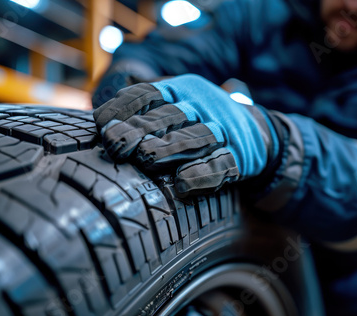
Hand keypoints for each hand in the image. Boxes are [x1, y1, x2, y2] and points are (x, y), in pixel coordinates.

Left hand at [94, 74, 280, 195]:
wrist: (257, 132)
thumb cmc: (200, 122)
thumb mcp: (177, 104)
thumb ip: (145, 108)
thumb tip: (100, 117)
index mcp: (182, 89)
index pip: (150, 92)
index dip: (125, 106)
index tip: (101, 122)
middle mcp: (203, 105)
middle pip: (169, 115)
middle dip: (141, 128)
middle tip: (115, 145)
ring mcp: (224, 130)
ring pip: (196, 137)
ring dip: (170, 147)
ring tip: (145, 159)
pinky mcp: (240, 156)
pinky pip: (222, 165)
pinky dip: (203, 174)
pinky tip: (182, 185)